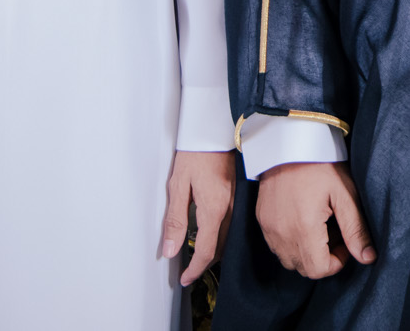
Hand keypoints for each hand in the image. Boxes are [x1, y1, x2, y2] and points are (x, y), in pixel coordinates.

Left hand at [160, 149, 235, 286]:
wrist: (214, 131)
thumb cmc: (195, 154)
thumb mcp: (178, 187)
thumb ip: (175, 221)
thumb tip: (170, 250)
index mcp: (214, 209)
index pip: (207, 251)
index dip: (195, 269)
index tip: (185, 278)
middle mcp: (230, 210)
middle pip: (220, 248)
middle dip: (204, 264)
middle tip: (188, 271)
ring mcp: (237, 203)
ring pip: (228, 238)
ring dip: (214, 252)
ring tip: (197, 257)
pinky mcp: (239, 196)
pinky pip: (233, 226)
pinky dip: (222, 237)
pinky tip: (211, 235)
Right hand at [255, 161, 376, 277]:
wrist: (289, 141)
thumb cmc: (321, 164)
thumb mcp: (345, 194)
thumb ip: (356, 229)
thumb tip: (368, 258)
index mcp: (304, 228)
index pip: (318, 270)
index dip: (336, 262)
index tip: (344, 241)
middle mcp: (281, 234)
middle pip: (303, 268)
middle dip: (322, 258)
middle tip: (334, 231)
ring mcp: (268, 228)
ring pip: (288, 259)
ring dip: (306, 252)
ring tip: (319, 225)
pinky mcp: (261, 220)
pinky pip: (276, 245)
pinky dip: (291, 242)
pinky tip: (303, 219)